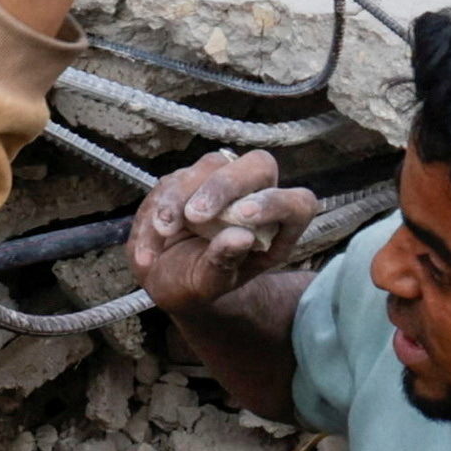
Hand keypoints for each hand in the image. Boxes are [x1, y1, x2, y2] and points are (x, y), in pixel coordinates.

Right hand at [128, 147, 318, 317]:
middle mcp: (254, 197)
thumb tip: (239, 238)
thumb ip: (223, 264)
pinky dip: (159, 205)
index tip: (242, 216)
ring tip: (164, 231)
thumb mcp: (207, 286)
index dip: (276, 204)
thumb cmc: (198, 285)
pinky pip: (174, 178)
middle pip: (258, 165)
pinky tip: (151, 239)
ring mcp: (222, 183)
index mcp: (275, 228)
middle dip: (225, 185)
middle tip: (195, 215)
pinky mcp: (190, 179)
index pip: (298, 203)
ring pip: (211, 165)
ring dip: (182, 195)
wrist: (167, 280)